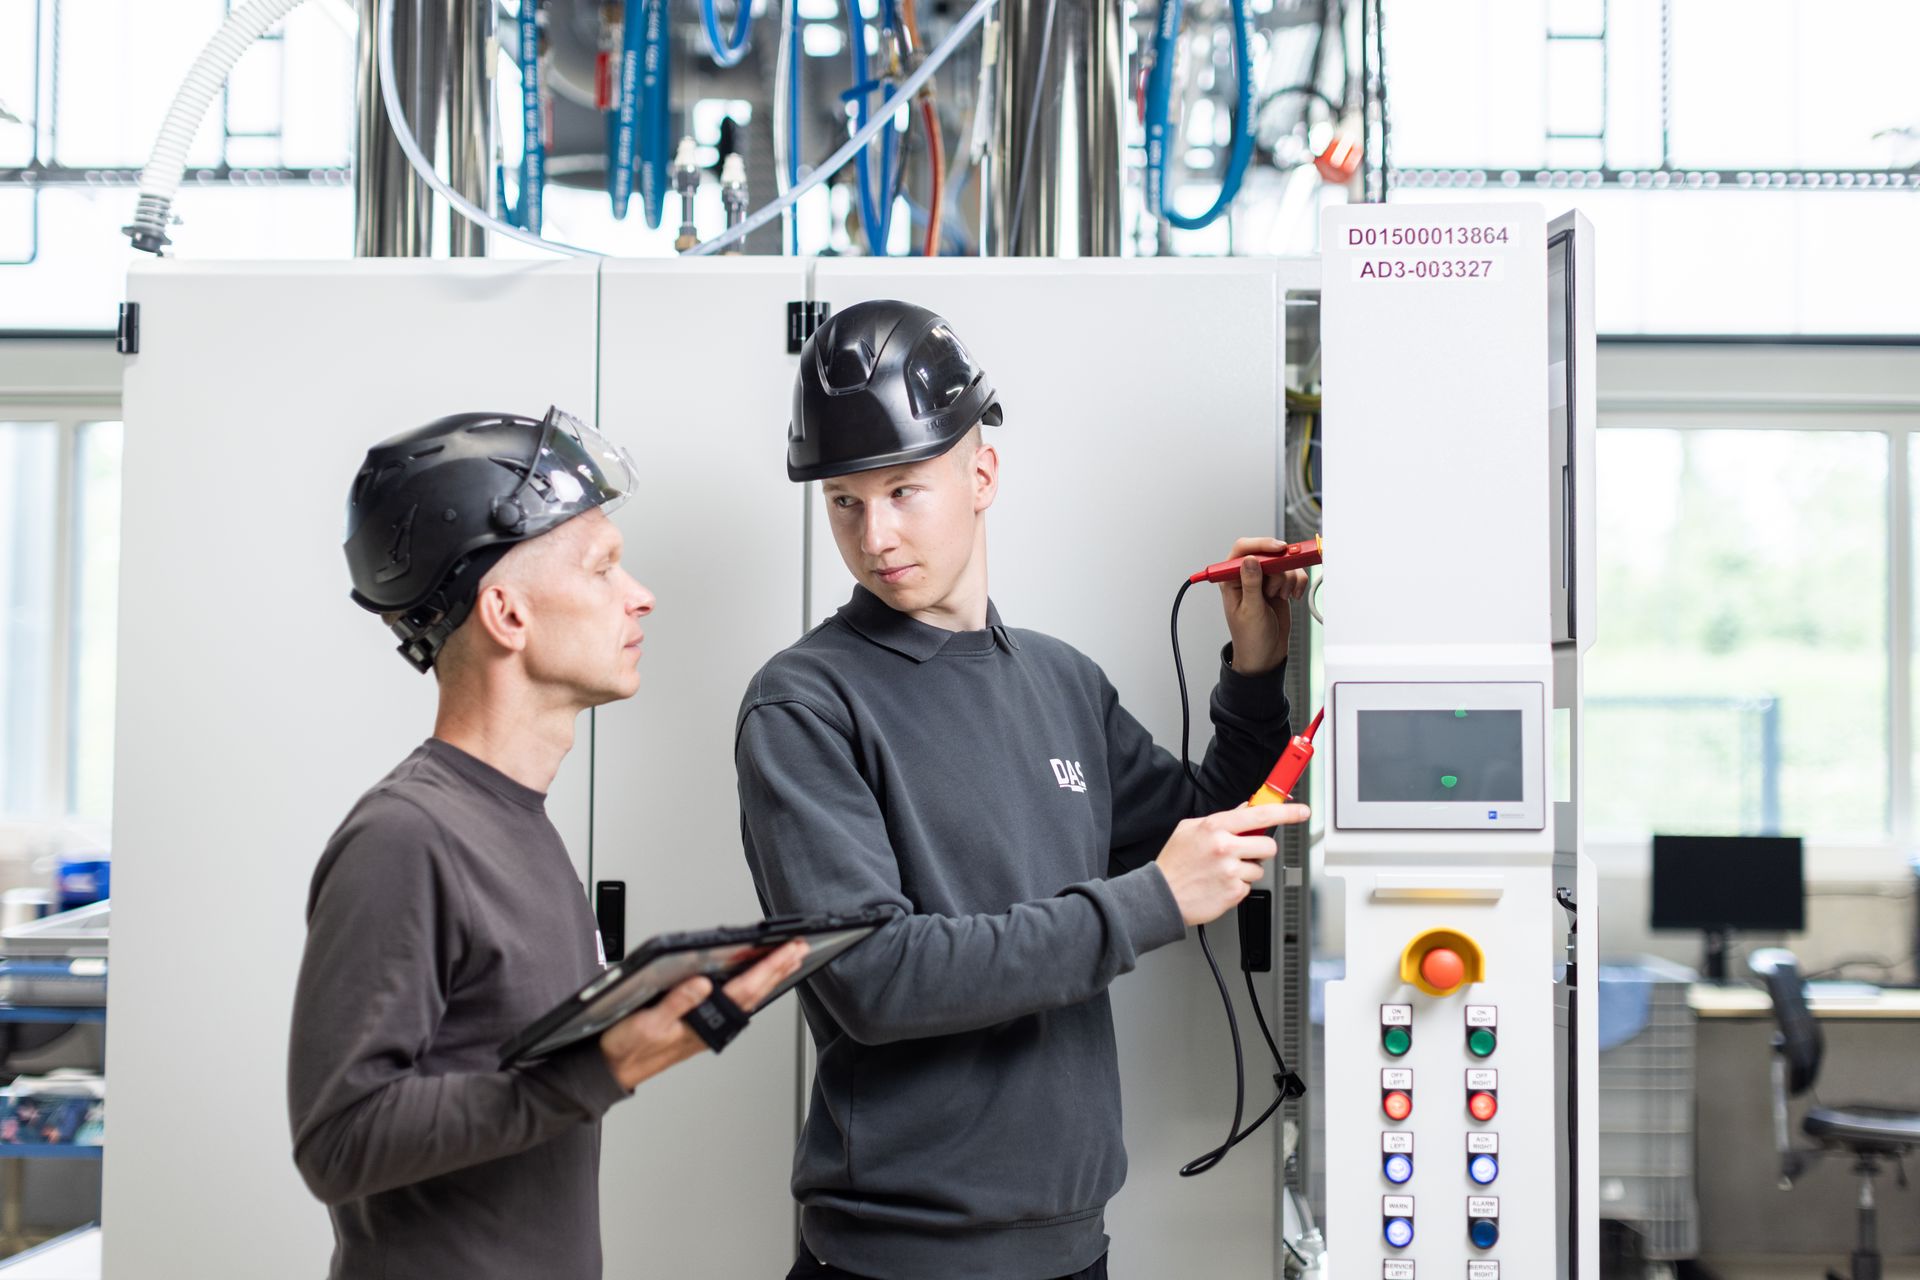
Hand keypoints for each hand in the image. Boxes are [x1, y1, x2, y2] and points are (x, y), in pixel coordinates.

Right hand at [598, 938, 808, 1090]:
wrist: (613, 1069)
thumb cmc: (628, 1049)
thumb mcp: (648, 1022)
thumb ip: (676, 1002)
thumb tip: (701, 983)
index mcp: (702, 1023)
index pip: (745, 990)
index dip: (769, 968)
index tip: (788, 951)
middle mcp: (710, 1025)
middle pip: (754, 993)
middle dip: (779, 969)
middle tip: (800, 949)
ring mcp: (707, 1025)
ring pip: (747, 998)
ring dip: (769, 977)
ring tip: (788, 960)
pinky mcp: (699, 1023)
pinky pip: (734, 1002)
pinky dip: (750, 986)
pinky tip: (756, 980)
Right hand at [1154, 803, 1307, 926]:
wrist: (1161, 896)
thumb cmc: (1175, 863)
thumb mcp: (1190, 829)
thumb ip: (1221, 818)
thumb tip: (1245, 809)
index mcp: (1215, 827)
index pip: (1260, 814)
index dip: (1286, 812)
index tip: (1301, 811)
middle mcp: (1224, 847)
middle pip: (1268, 844)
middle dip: (1261, 849)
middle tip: (1245, 851)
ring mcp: (1230, 871)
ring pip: (1260, 867)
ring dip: (1247, 869)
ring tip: (1223, 871)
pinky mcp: (1234, 892)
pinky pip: (1249, 885)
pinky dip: (1238, 885)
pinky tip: (1220, 883)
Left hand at [1216, 537, 1309, 675]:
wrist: (1265, 654)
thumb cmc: (1250, 638)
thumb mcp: (1250, 611)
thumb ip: (1251, 584)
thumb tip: (1250, 560)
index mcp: (1230, 579)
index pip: (1242, 549)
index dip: (1261, 545)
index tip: (1279, 549)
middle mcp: (1247, 576)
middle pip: (1267, 553)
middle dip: (1279, 566)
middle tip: (1283, 581)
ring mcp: (1264, 580)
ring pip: (1283, 563)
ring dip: (1288, 579)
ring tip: (1280, 597)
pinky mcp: (1279, 585)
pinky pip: (1293, 573)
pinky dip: (1297, 582)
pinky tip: (1293, 597)